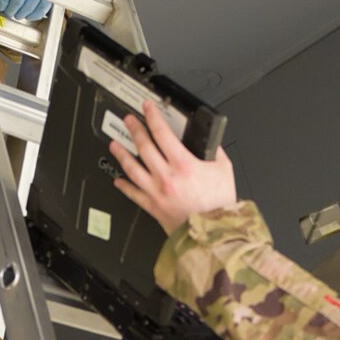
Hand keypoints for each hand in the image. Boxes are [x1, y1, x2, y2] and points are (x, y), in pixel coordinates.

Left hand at [0, 0, 49, 22]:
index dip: (3, 1)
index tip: (1, 6)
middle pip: (18, 0)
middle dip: (11, 10)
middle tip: (8, 12)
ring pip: (30, 5)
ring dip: (22, 13)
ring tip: (17, 15)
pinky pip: (43, 7)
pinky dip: (35, 14)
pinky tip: (29, 16)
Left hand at [110, 100, 237, 235]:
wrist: (213, 231)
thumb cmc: (219, 204)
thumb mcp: (224, 170)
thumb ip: (215, 152)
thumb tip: (210, 141)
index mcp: (184, 164)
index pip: (162, 133)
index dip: (153, 116)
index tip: (147, 108)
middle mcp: (166, 176)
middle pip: (144, 146)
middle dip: (135, 129)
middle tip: (129, 120)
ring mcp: (157, 192)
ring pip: (132, 168)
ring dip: (121, 154)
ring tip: (115, 144)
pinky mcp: (153, 207)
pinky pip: (133, 194)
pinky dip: (124, 186)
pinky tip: (118, 180)